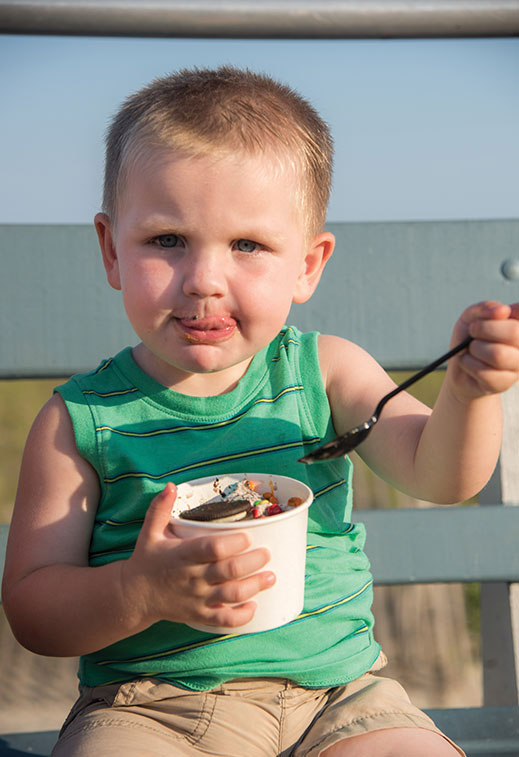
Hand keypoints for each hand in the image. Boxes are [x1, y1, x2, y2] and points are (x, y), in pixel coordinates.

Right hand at [121, 483, 275, 629]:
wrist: (134, 595)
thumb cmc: (147, 559)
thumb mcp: (149, 532)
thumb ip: (160, 508)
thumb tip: (171, 485)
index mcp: (182, 554)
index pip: (211, 548)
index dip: (233, 543)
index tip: (249, 536)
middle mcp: (192, 577)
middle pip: (228, 571)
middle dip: (253, 563)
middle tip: (267, 554)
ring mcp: (197, 598)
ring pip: (231, 595)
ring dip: (254, 586)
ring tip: (271, 577)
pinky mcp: (199, 615)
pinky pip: (224, 620)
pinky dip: (242, 616)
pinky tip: (254, 606)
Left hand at [448, 301, 518, 400]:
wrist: (458, 368)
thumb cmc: (468, 339)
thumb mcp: (471, 317)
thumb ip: (485, 308)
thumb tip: (502, 310)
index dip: (499, 313)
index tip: (484, 317)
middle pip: (514, 332)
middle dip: (484, 329)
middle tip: (472, 332)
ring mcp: (517, 366)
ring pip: (498, 354)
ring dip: (475, 349)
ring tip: (471, 350)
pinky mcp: (504, 383)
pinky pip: (485, 372)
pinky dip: (468, 364)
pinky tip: (468, 363)